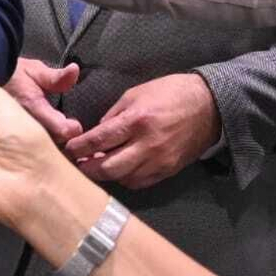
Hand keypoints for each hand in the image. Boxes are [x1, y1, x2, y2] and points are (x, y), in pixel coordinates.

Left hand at [63, 73, 221, 189]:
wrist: (209, 107)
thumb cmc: (169, 93)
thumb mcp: (136, 94)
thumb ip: (114, 115)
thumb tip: (97, 132)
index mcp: (136, 121)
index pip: (99, 140)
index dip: (79, 147)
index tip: (67, 150)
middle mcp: (147, 145)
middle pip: (109, 167)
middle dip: (88, 168)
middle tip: (75, 165)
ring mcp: (159, 161)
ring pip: (123, 179)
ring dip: (105, 176)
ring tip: (94, 168)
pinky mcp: (168, 171)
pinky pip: (140, 183)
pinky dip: (125, 179)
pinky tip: (117, 171)